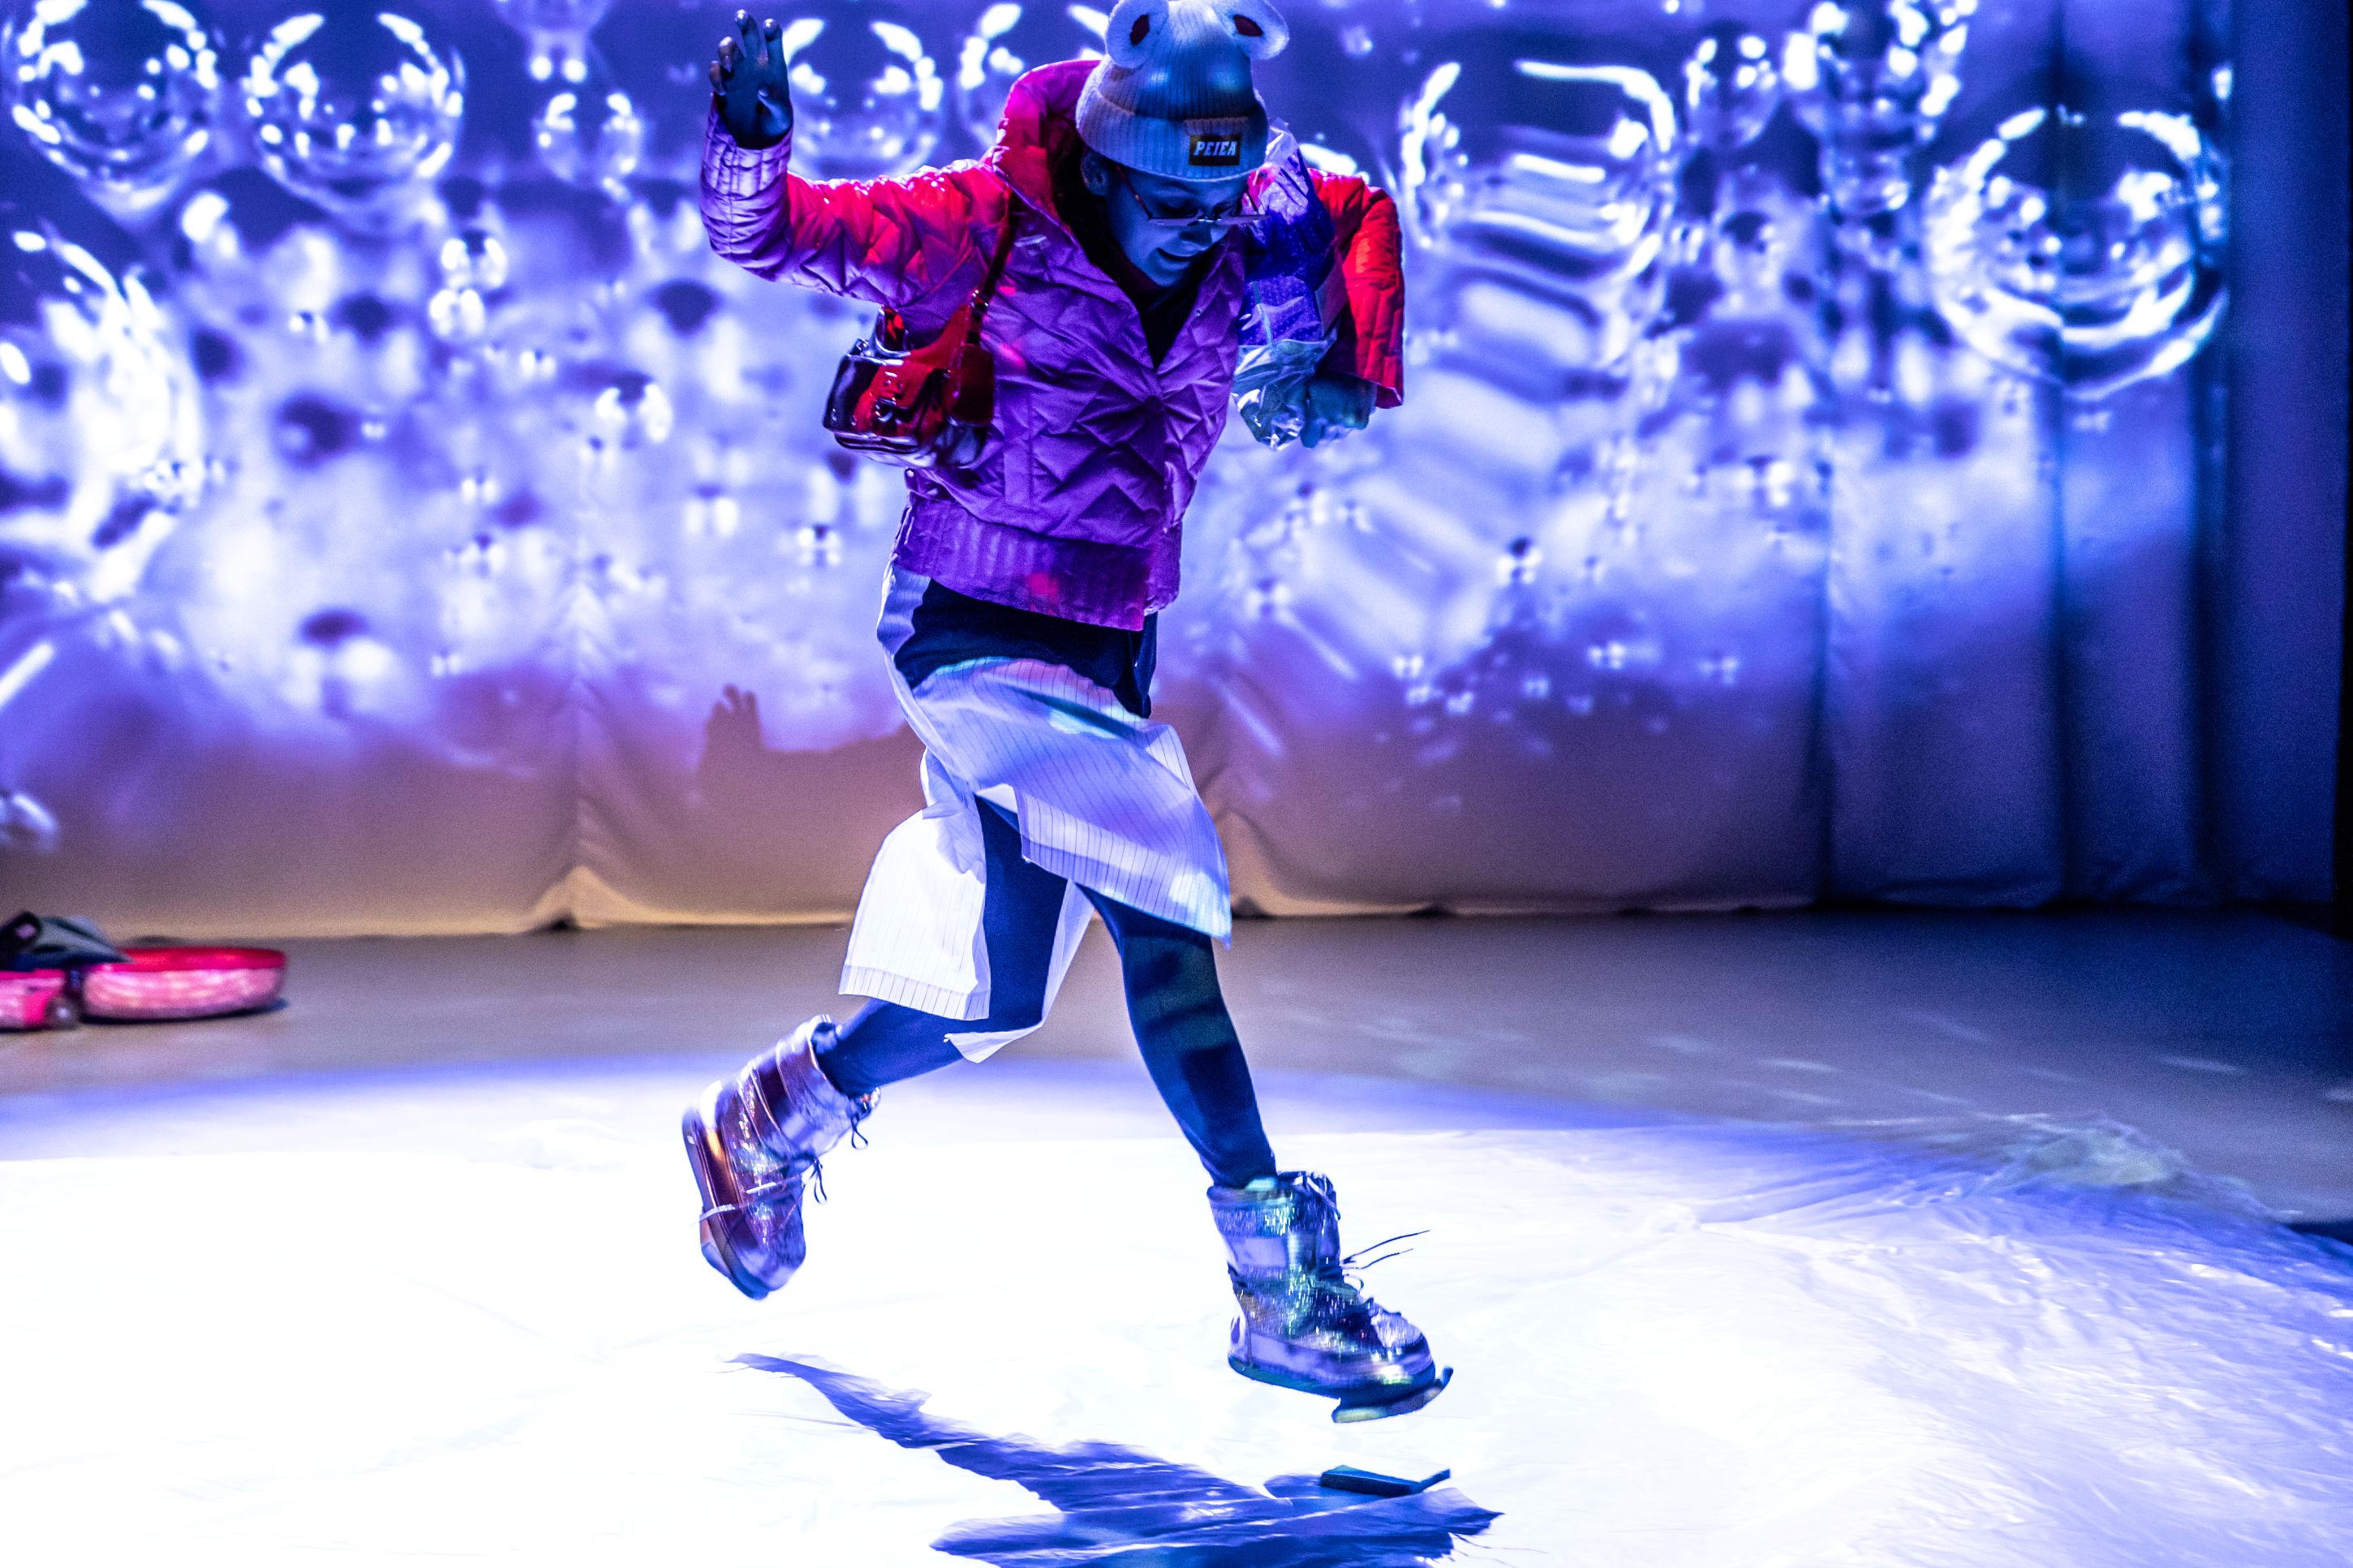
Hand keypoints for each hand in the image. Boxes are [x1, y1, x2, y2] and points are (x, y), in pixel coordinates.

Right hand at [709, 11, 791, 149]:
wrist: (758, 137)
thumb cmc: (776, 123)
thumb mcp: (781, 116)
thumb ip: (775, 102)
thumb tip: (762, 89)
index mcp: (774, 66)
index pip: (773, 41)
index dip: (771, 31)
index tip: (769, 26)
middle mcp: (754, 63)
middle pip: (748, 34)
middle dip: (745, 23)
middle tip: (741, 16)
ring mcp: (737, 71)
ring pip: (728, 47)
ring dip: (726, 50)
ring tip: (730, 65)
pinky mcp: (723, 82)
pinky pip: (715, 70)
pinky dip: (716, 77)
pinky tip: (723, 92)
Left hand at [1299, 372, 1376, 447]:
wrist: (1355, 367)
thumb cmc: (1328, 376)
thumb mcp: (1305, 384)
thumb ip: (1295, 400)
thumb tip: (1296, 416)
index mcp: (1318, 415)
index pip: (1310, 441)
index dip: (1308, 436)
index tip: (1309, 429)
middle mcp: (1334, 423)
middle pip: (1325, 441)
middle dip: (1322, 433)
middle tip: (1322, 421)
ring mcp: (1349, 424)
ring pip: (1339, 437)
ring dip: (1336, 430)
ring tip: (1336, 414)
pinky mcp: (1362, 422)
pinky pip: (1352, 430)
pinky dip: (1350, 424)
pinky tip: (1347, 412)